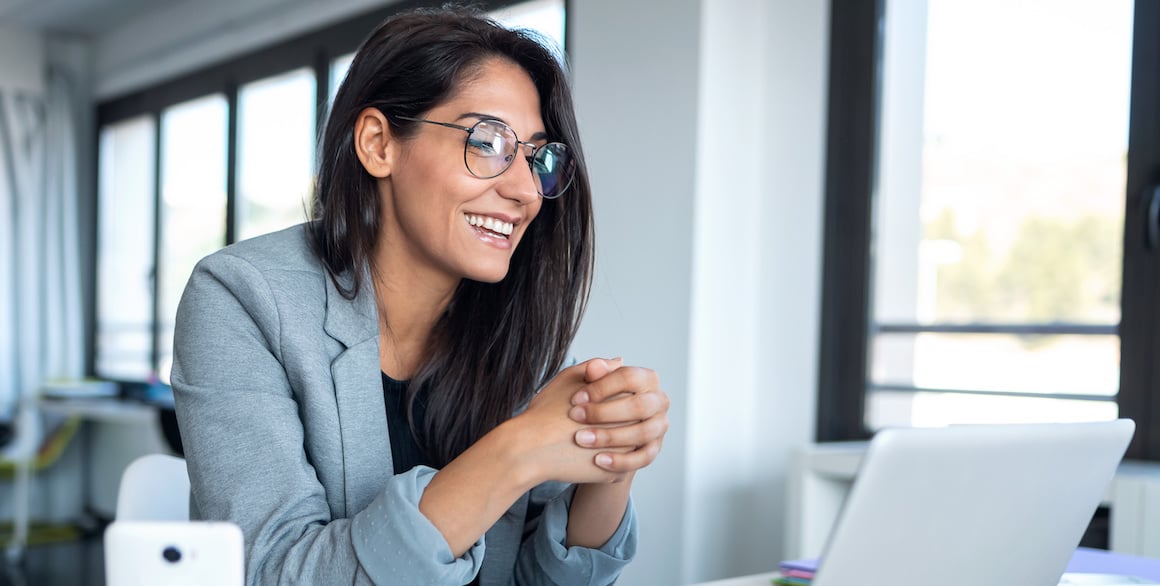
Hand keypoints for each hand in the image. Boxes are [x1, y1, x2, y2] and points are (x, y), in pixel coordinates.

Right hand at [510, 360, 625, 485]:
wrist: (530, 449)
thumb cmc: (545, 412)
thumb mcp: (570, 378)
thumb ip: (599, 367)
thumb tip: (621, 361)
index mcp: (621, 398)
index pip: (631, 395)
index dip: (609, 399)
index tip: (588, 404)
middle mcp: (629, 425)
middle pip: (633, 421)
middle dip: (615, 421)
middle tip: (588, 424)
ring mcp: (625, 452)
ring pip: (629, 445)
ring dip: (615, 442)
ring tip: (588, 439)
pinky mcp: (615, 473)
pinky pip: (619, 466)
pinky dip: (607, 462)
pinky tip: (587, 456)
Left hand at [568, 361, 668, 474]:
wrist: (590, 431)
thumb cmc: (590, 401)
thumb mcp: (586, 383)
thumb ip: (592, 373)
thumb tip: (594, 366)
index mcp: (646, 378)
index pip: (628, 377)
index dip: (601, 387)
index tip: (575, 398)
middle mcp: (658, 401)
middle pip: (638, 406)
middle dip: (604, 412)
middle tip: (575, 417)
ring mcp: (659, 426)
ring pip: (642, 432)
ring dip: (610, 437)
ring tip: (582, 439)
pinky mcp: (653, 449)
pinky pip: (643, 457)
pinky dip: (621, 460)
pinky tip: (598, 460)